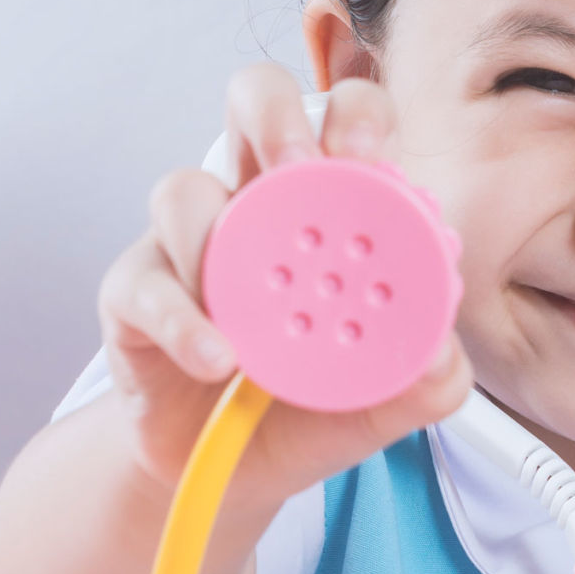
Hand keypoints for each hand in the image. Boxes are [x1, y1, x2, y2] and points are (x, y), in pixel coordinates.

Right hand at [96, 62, 473, 515]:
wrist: (226, 472)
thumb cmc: (304, 411)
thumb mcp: (384, 402)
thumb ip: (427, 379)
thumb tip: (441, 352)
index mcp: (324, 209)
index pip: (344, 123)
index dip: (357, 117)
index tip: (371, 156)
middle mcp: (253, 203)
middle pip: (253, 101)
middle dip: (275, 115)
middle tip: (299, 168)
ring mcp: (186, 243)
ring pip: (181, 187)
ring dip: (212, 232)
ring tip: (246, 301)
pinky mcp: (133, 295)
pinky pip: (145, 287)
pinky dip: (183, 322)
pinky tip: (217, 360)